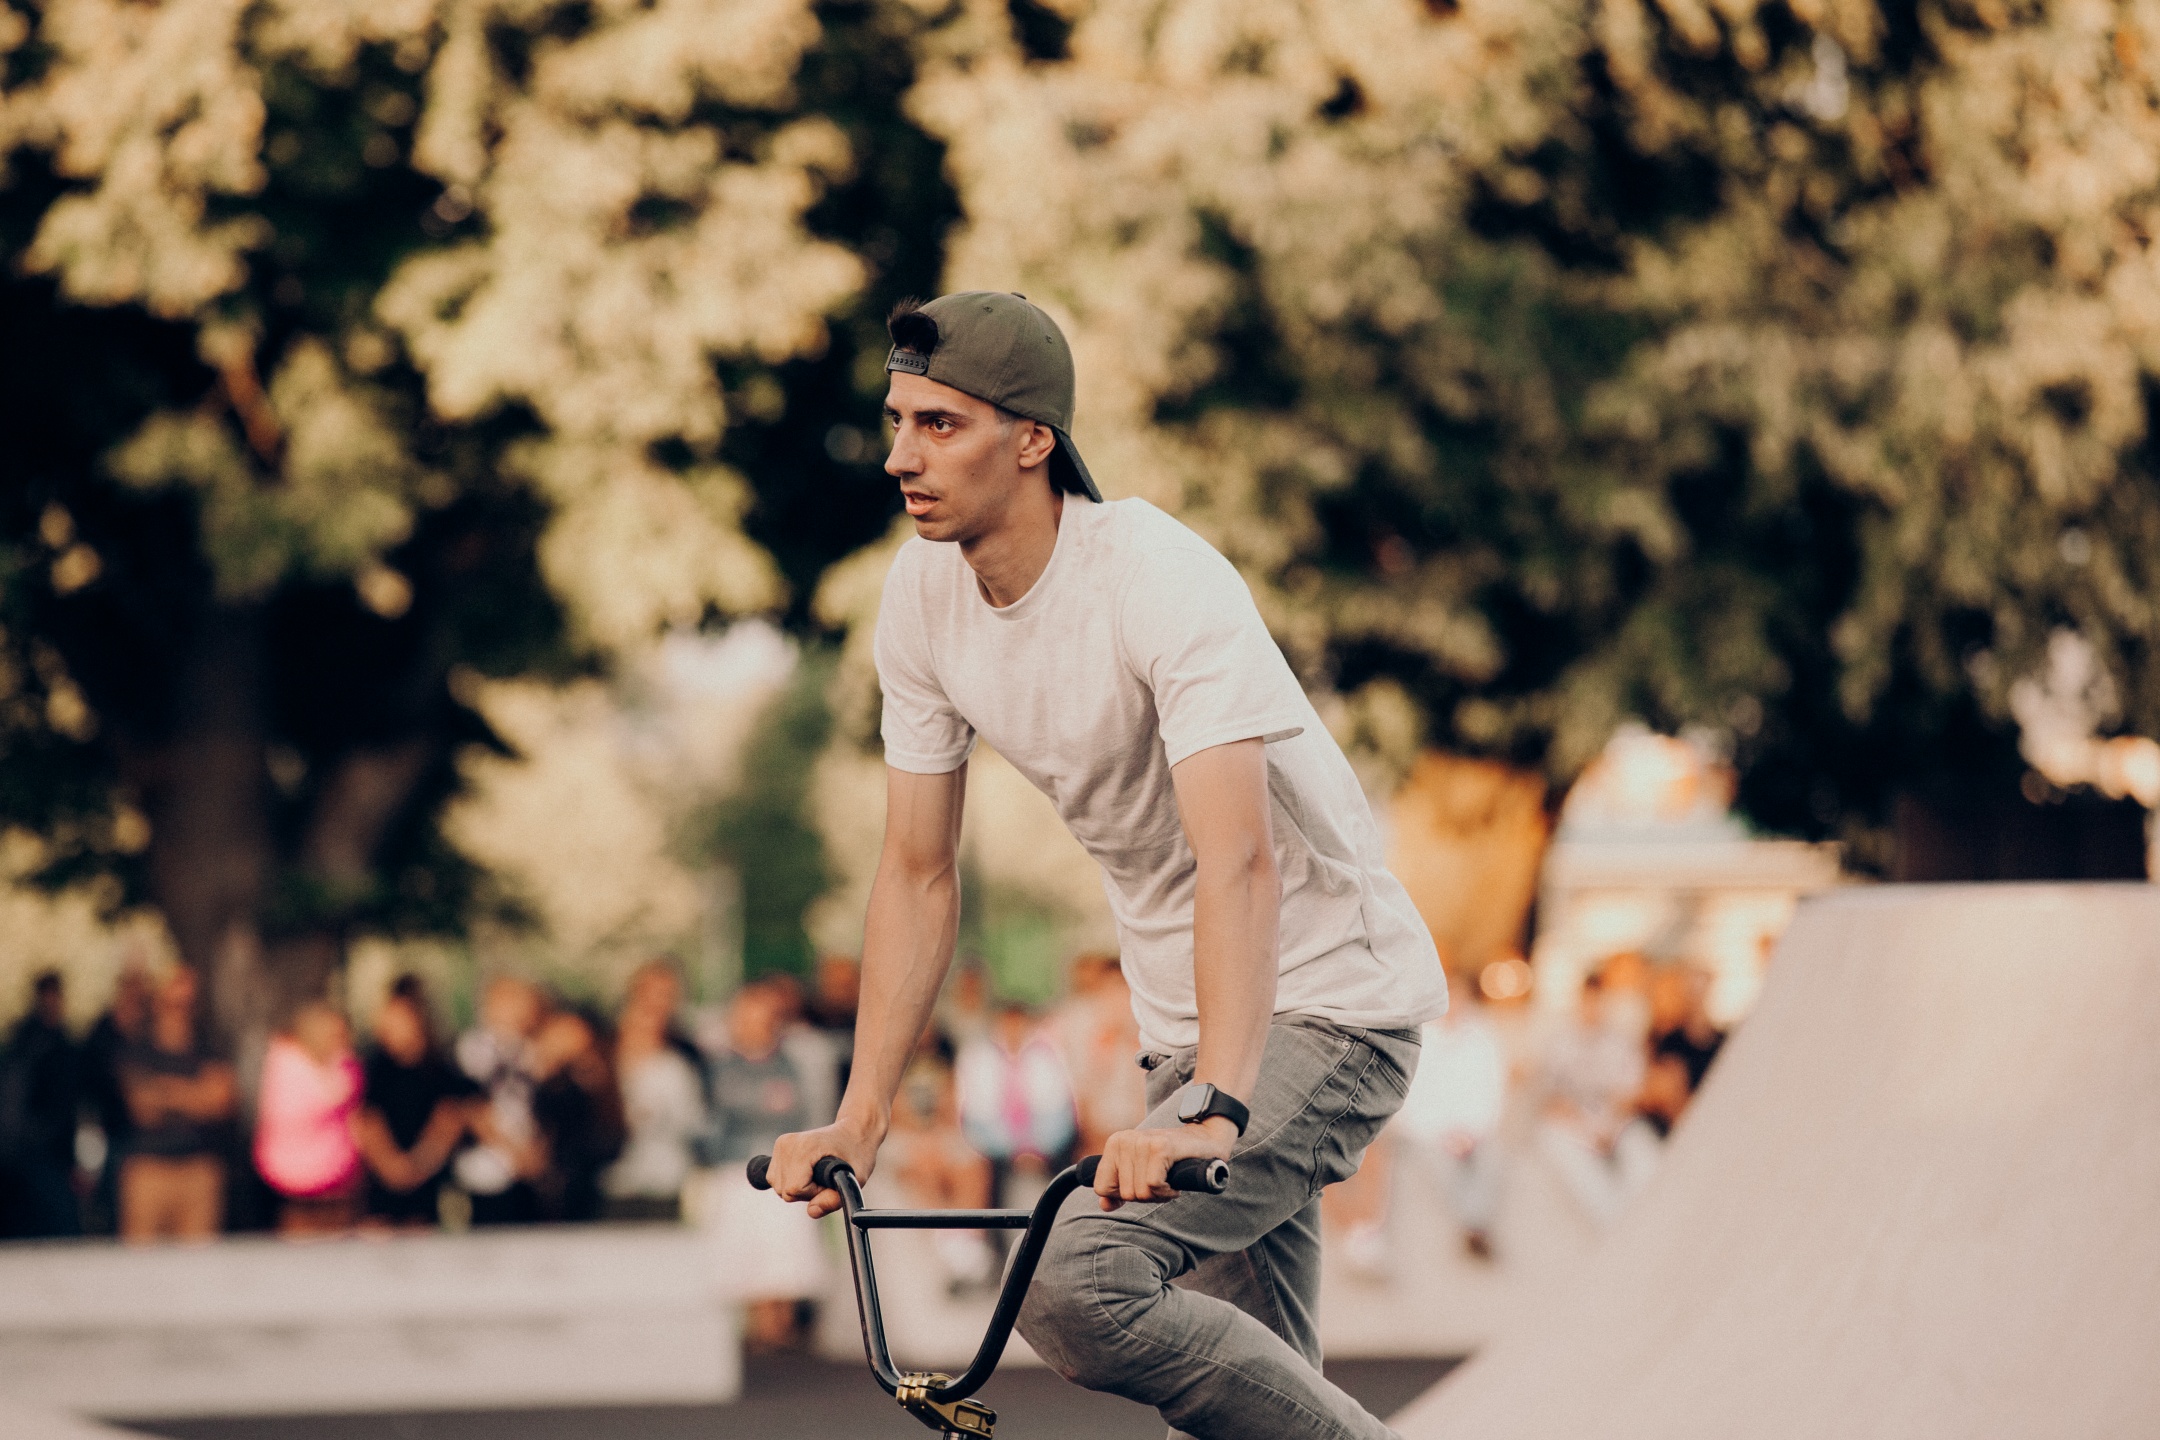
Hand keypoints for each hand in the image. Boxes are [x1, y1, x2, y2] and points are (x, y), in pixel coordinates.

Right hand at [771, 1116, 883, 1218]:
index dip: (813, 1193)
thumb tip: (812, 1211)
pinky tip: (807, 1171)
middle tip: (824, 1178)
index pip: (794, 1189)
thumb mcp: (854, 1180)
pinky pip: (776, 1179)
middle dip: (805, 1192)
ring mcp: (782, 1144)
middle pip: (785, 1190)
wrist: (853, 1132)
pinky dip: (791, 1181)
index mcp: (805, 1148)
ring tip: (817, 1174)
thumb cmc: (857, 1154)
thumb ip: (834, 1200)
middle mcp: (788, 1144)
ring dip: (797, 1188)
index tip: (828, 1182)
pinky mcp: (779, 1146)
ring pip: (778, 1187)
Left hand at [1093, 1118, 1234, 1210]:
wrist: (1204, 1140)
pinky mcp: (1161, 1147)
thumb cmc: (1170, 1160)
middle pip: (1124, 1194)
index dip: (1123, 1195)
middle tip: (1160, 1180)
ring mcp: (1142, 1141)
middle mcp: (1124, 1139)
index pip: (1102, 1188)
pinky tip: (1174, 1181)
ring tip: (1168, 1178)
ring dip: (1159, 1194)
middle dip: (1145, 1195)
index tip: (1142, 1183)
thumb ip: (1118, 1189)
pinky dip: (1167, 1192)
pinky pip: (1153, 1186)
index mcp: (1114, 1143)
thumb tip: (1104, 1206)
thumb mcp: (1139, 1172)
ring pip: (1139, 1192)